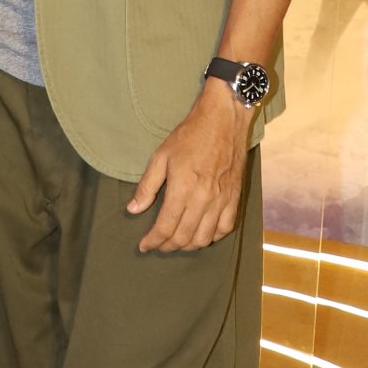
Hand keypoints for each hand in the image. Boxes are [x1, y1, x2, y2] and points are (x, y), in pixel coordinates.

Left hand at [127, 79, 251, 253]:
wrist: (224, 120)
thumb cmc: (190, 135)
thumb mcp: (161, 156)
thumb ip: (147, 186)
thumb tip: (133, 209)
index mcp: (183, 188)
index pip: (165, 226)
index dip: (153, 241)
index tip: (144, 245)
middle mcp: (204, 198)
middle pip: (183, 237)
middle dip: (167, 246)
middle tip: (158, 245)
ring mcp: (222, 200)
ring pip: (204, 238)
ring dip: (188, 246)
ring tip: (177, 242)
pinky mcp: (234, 197)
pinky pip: (225, 228)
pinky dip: (212, 237)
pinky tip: (202, 234)